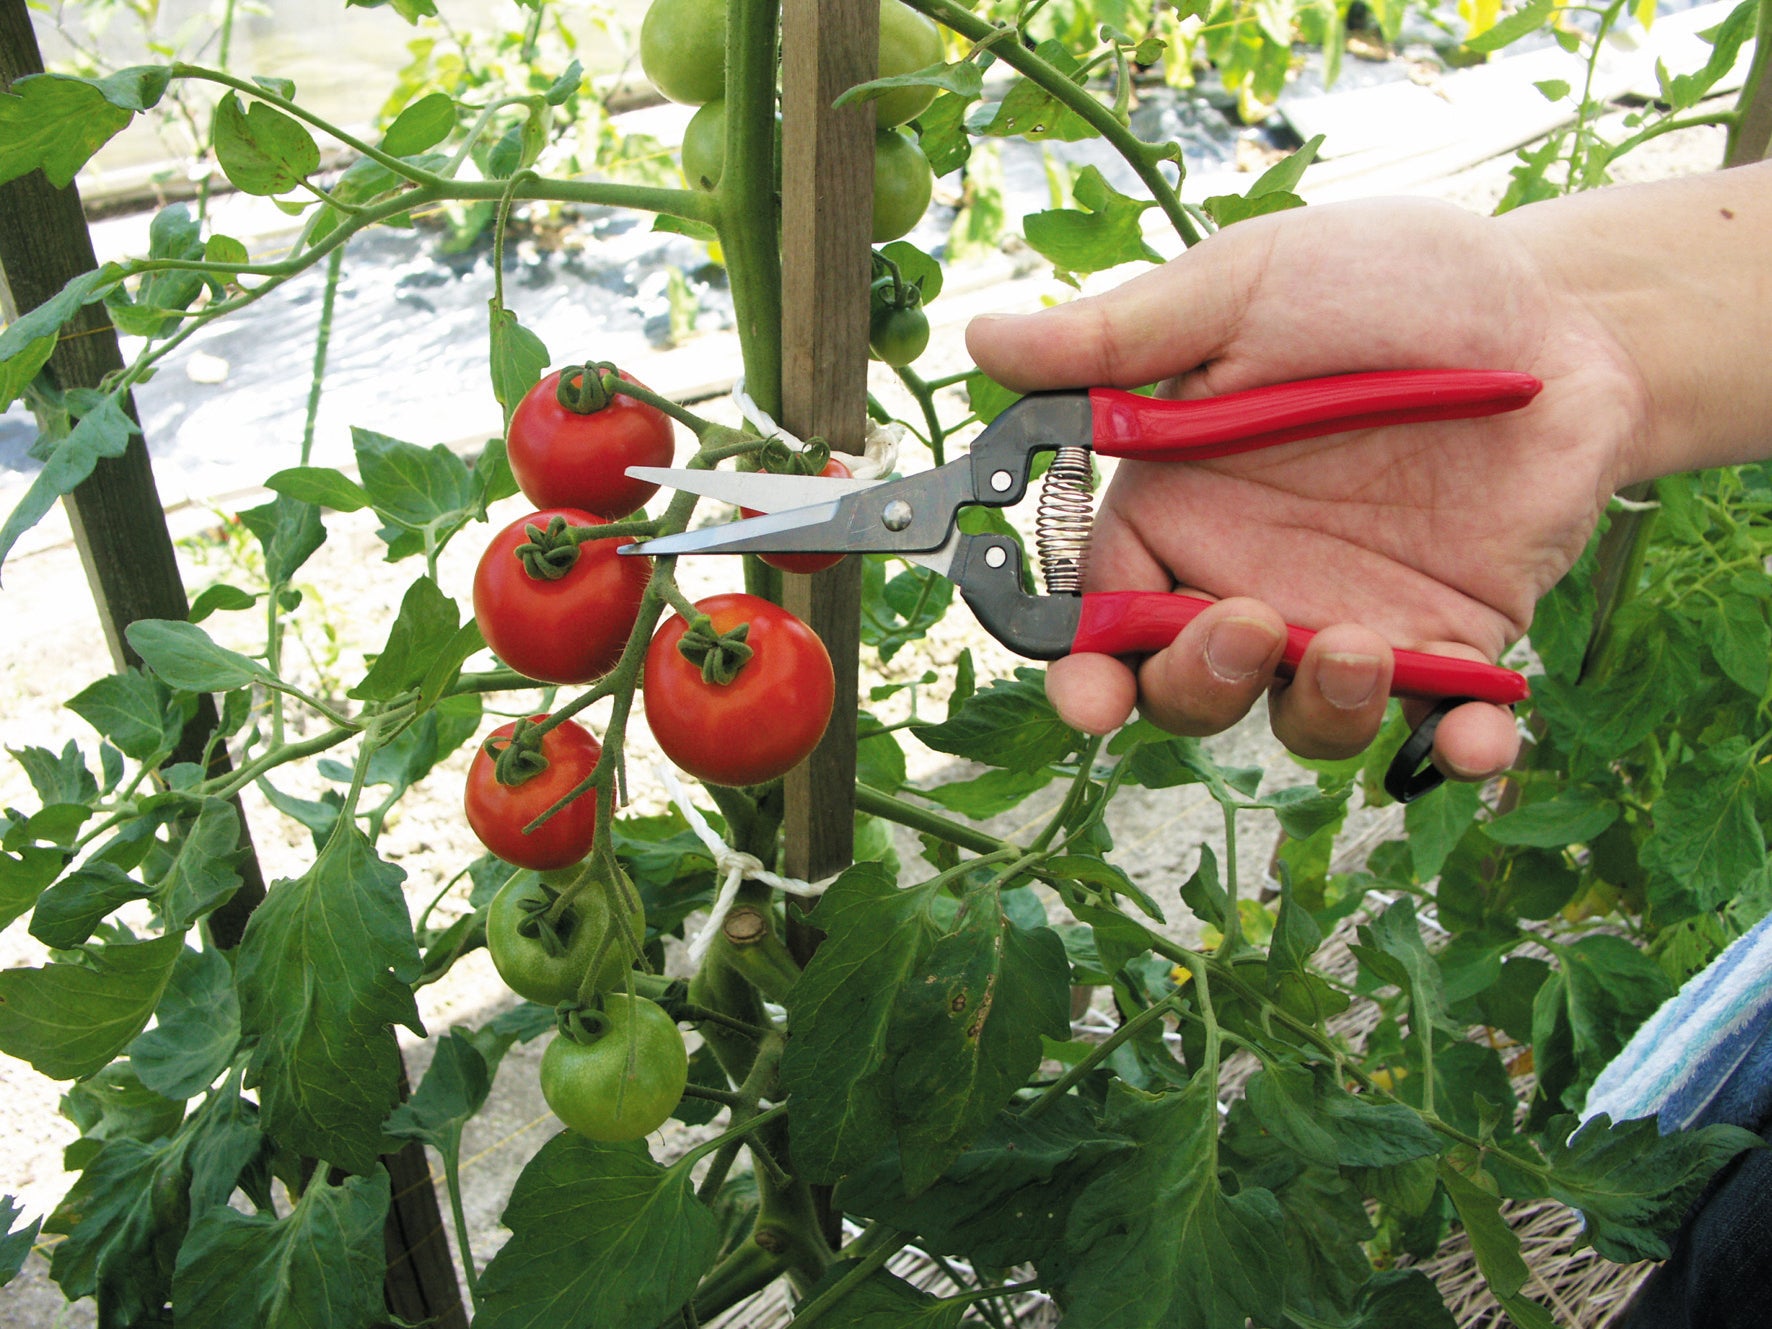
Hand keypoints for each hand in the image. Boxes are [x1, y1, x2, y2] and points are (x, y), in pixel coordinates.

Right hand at [968, 196, 1646, 778]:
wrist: (1561, 312)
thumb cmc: (1390, 282)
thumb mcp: (1245, 288)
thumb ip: (1120, 337)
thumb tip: (982, 340)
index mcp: (1178, 503)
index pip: (1100, 610)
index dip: (1082, 666)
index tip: (1089, 696)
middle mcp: (1248, 575)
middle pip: (1183, 685)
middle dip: (1193, 684)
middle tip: (1243, 622)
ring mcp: (1346, 616)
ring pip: (1297, 720)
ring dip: (1316, 712)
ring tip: (1360, 646)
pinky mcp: (1450, 643)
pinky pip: (1442, 724)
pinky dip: (1460, 750)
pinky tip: (1479, 738)